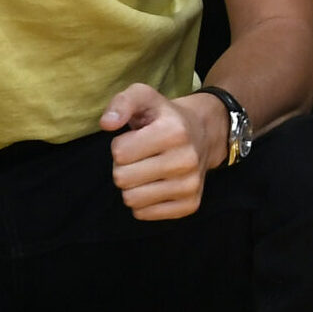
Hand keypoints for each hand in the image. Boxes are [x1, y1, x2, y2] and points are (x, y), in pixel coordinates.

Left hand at [101, 84, 225, 220]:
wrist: (205, 133)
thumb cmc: (165, 117)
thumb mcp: (144, 97)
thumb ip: (122, 103)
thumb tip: (107, 123)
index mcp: (174, 131)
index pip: (119, 153)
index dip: (121, 145)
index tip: (137, 139)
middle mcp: (186, 159)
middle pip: (122, 179)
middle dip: (124, 167)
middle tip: (140, 157)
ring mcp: (190, 184)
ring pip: (131, 200)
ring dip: (132, 186)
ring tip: (147, 171)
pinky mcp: (190, 204)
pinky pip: (144, 214)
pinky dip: (144, 203)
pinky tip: (156, 185)